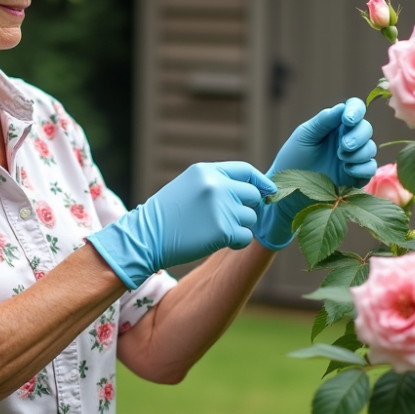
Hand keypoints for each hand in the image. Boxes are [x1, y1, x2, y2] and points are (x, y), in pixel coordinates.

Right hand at [87, 162, 276, 288]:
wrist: (145, 237)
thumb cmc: (166, 215)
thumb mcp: (188, 186)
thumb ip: (216, 183)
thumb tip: (251, 190)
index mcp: (206, 171)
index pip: (246, 170)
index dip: (261, 181)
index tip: (268, 191)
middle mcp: (216, 185)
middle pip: (253, 195)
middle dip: (246, 208)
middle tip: (228, 219)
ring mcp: (221, 207)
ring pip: (251, 217)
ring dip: (239, 226)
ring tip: (215, 230)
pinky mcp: (223, 230)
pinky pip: (246, 237)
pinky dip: (237, 242)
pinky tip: (219, 242)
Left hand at [252, 99, 377, 249]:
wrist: (288, 191)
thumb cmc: (292, 160)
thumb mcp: (305, 136)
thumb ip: (323, 121)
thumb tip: (342, 108)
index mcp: (334, 125)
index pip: (354, 109)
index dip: (356, 110)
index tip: (348, 120)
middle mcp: (346, 139)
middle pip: (366, 128)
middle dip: (358, 136)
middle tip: (343, 146)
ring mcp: (352, 158)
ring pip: (370, 148)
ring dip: (358, 152)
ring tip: (340, 159)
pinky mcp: (355, 177)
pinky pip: (370, 168)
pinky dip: (362, 167)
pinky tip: (347, 170)